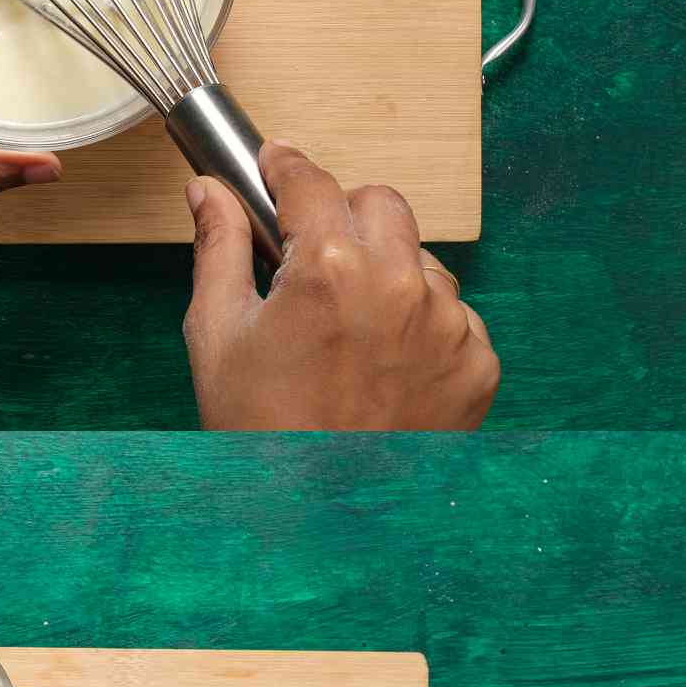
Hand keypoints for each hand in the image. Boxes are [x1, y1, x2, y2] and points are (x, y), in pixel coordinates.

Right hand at [183, 143, 499, 428]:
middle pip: (378, 203)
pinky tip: (381, 365)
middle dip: (342, 216)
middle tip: (311, 256)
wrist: (321, 522)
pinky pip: (453, 315)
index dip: (286, 167)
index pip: (311, 180)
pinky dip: (419, 326)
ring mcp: (448, 326)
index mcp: (328, 270)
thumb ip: (217, 250)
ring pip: (419, 259)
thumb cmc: (260, 433)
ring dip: (385, 273)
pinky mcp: (477, 363)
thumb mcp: (218, 338)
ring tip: (347, 330)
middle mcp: (398, 286)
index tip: (276, 164)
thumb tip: (208, 191)